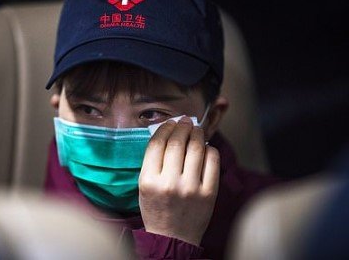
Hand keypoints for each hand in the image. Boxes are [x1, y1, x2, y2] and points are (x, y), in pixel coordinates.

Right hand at [138, 118, 219, 246]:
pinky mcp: (209, 194)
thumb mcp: (144, 185)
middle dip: (183, 126)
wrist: (172, 236)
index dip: (165, 128)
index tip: (170, 122)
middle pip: (177, 143)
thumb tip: (168, 133)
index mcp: (149, 180)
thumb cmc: (156, 208)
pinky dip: (210, 150)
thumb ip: (153, 162)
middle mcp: (169, 183)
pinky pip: (212, 163)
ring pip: (196, 149)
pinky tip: (206, 148)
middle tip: (186, 121)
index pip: (157, 144)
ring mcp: (191, 188)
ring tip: (196, 130)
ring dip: (197, 134)